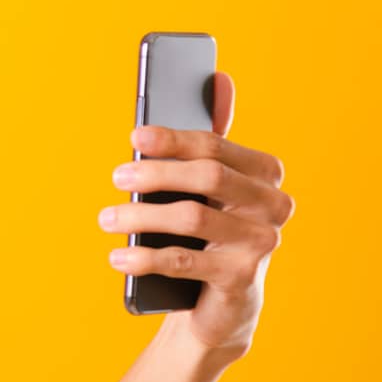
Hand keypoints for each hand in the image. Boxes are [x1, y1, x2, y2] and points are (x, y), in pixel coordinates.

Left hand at [98, 72, 295, 363]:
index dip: (173, 139)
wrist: (220, 304)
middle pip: (208, 176)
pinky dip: (145, 258)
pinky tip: (118, 258)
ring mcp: (262, 243)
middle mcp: (274, 205)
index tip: (135, 138)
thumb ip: (208, 138)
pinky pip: (185, 262)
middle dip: (156, 174)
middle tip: (117, 177)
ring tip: (107, 219)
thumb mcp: (206, 186)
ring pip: (193, 218)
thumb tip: (219, 76)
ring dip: (141, 217)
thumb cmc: (207, 231)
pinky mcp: (242, 279)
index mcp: (265, 172)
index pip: (215, 146)